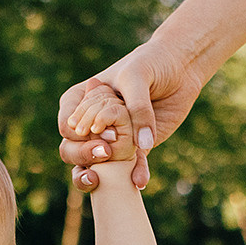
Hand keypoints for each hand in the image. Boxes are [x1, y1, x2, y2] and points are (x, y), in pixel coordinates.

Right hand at [57, 38, 203, 191]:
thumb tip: (142, 146)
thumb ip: (137, 108)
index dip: (77, 133)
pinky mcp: (134, 150)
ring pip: (93, 166)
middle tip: (104, 152)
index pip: (66, 125)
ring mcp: (111, 139)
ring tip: (99, 181)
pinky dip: (133, 176)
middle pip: (71, 149)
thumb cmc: (150, 63)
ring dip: (94, 177)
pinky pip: (129, 169)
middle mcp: (91, 123)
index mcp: (81, 101)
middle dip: (83, 155)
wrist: (179, 69)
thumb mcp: (137, 77)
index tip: (95, 129)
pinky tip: (139, 181)